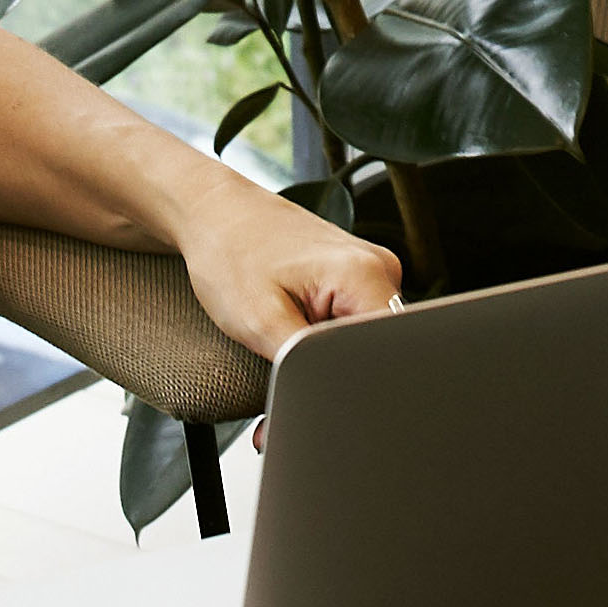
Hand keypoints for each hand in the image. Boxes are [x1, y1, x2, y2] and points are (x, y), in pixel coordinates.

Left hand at [176, 177, 402, 358]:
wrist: (215, 213)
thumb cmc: (228, 254)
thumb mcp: (261, 323)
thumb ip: (306, 365)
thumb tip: (337, 394)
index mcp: (364, 275)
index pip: (392, 351)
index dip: (355, 378)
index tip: (312, 378)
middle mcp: (378, 268)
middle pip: (379, 346)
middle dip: (337, 365)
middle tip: (288, 351)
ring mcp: (369, 268)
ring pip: (364, 336)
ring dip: (329, 348)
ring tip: (287, 327)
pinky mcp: (355, 274)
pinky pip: (352, 318)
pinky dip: (324, 330)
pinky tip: (295, 318)